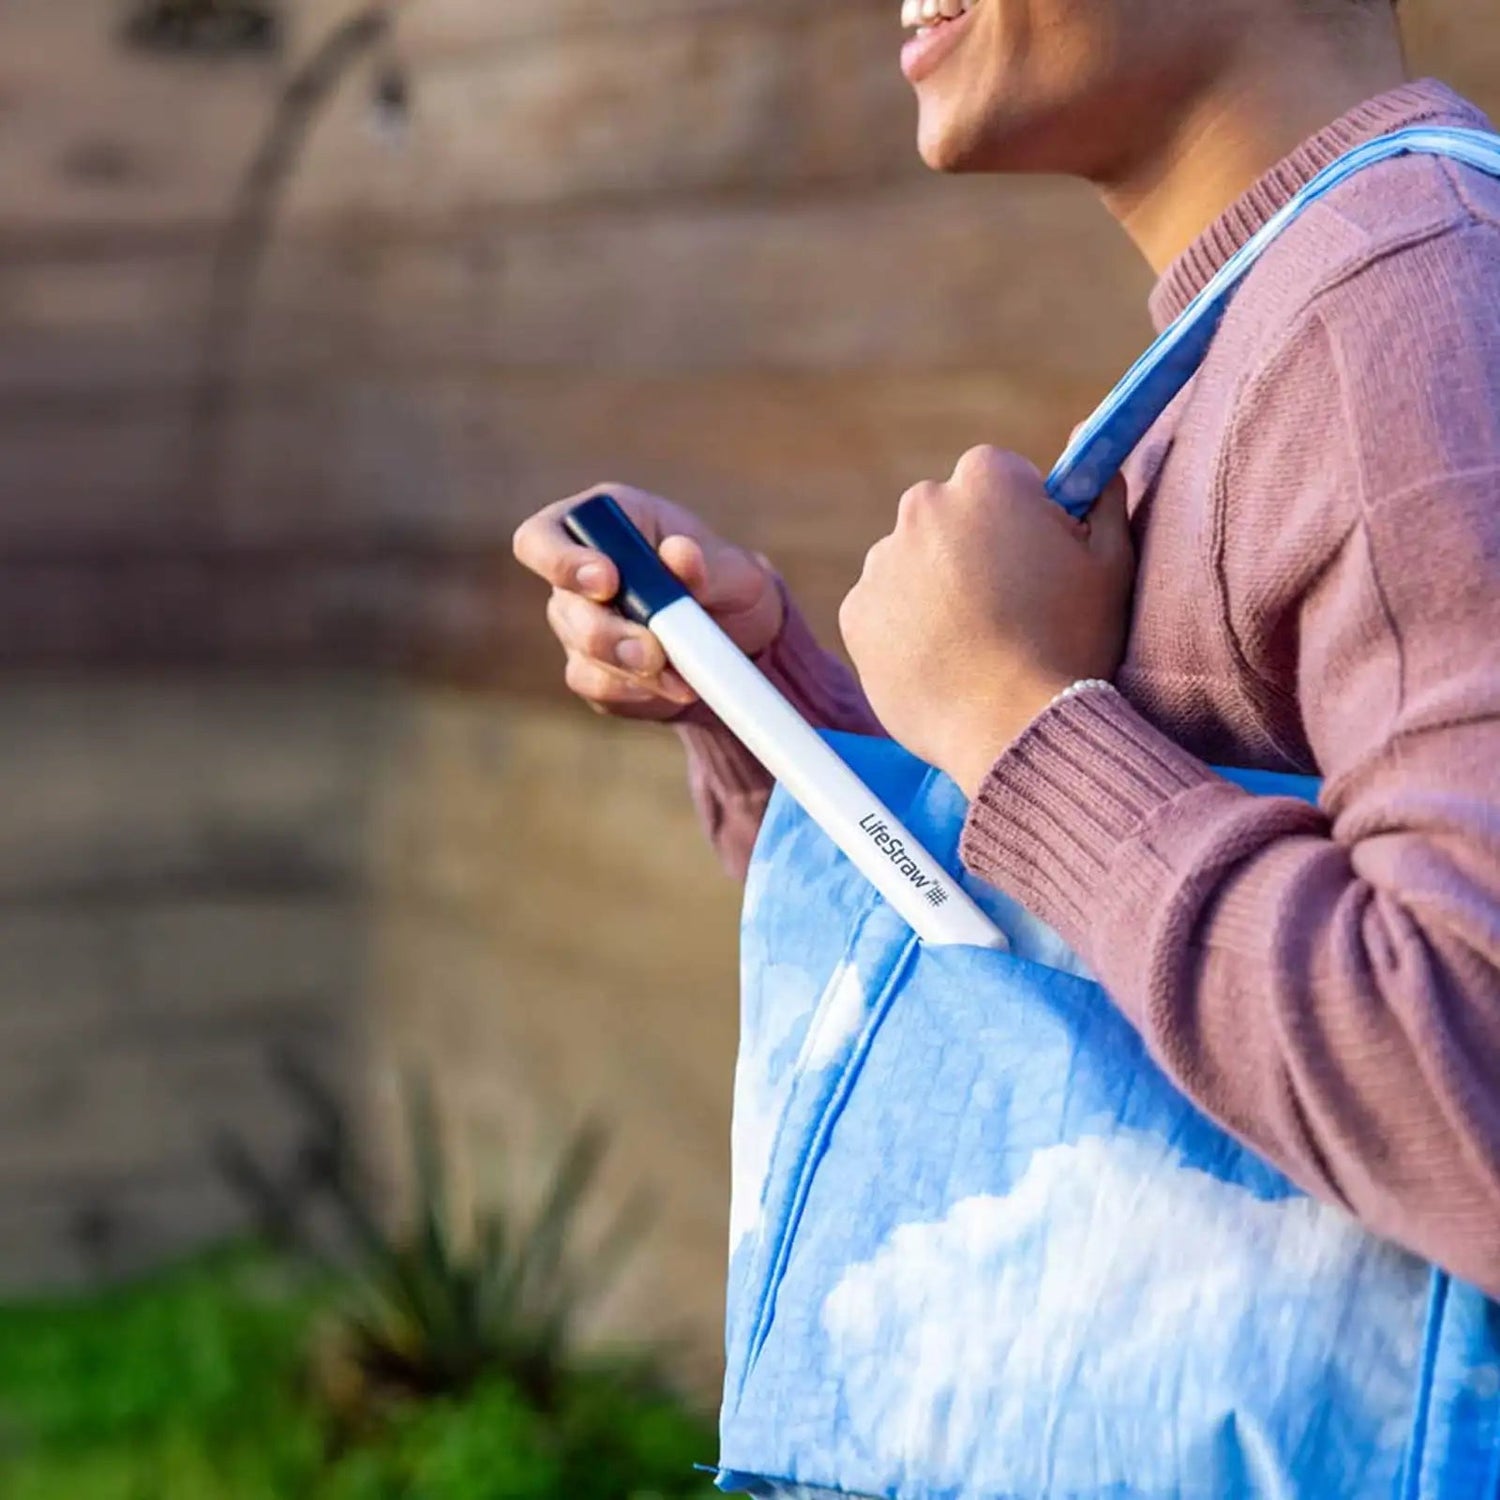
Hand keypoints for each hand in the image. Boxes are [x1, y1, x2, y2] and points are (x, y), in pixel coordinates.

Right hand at [513, 483, 784, 720]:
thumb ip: (707, 564)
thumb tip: (679, 552)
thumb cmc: (730, 587)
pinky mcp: (592, 671)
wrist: (740, 641)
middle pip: (563, 607)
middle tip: (653, 652)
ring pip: (581, 653)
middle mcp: (578, 575)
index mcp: (606, 524)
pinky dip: (638, 692)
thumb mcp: (735, 571)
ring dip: (630, 669)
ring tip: (682, 677)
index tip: (607, 581)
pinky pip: (598, 687)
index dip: (561, 560)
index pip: (541, 537)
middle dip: (607, 634)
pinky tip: (675, 687)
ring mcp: (579, 626)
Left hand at [839, 446, 1133, 795]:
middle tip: (1008, 608)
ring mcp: (882, 561)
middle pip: (949, 517)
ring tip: (975, 645)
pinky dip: (906, 630)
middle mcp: (922, 506)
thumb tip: (1097, 462)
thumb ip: (1103, 499)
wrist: (1011, 726)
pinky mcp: (855, 612)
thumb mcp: (1112, 563)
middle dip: (972, 548)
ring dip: (936, 589)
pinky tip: (944, 662)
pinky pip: (884, 610)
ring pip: (913, 564)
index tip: (1038, 561)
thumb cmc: (1072, 642)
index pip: (1002, 479)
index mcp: (986, 478)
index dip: (1024, 519)